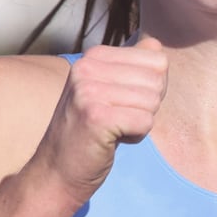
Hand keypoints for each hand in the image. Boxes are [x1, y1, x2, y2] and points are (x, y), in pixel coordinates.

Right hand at [30, 36, 167, 202]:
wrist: (58, 170)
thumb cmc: (90, 132)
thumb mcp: (109, 90)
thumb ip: (134, 66)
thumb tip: (157, 46)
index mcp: (93, 56)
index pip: (156, 58)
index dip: (149, 88)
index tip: (121, 103)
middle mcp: (87, 67)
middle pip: (157, 79)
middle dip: (147, 106)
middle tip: (117, 119)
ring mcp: (89, 91)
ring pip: (152, 101)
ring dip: (139, 122)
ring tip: (112, 128)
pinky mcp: (96, 116)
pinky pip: (145, 122)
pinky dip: (135, 136)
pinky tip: (111, 139)